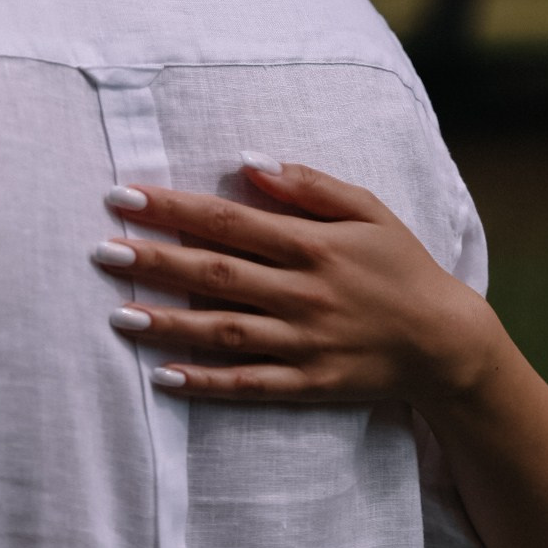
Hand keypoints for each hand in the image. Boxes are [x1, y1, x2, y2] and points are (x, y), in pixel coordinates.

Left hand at [93, 157, 498, 403]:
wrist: (445, 341)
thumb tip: (248, 163)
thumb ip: (309, 185)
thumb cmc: (401, 264)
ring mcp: (304, 342)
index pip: (229, 221)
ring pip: (223, 331)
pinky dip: (205, 383)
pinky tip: (164, 377)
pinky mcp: (308, 384)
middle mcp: (304, 293)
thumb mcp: (368, 209)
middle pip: (215, 273)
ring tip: (117, 312)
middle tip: (101, 249)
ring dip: (167, 322)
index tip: (125, 197)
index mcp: (314, 244)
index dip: (174, 208)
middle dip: (155, 259)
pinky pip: (248, 385)